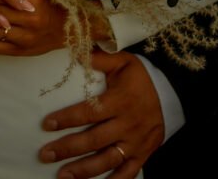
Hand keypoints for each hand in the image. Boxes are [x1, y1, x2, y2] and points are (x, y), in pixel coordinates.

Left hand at [38, 50, 163, 177]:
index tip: (47, 124)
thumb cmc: (141, 78)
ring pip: (107, 160)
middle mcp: (127, 124)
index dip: (68, 118)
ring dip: (83, 170)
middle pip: (94, 140)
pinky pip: (127, 174)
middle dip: (68, 148)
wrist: (172, 94)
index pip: (90, 111)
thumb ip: (101, 58)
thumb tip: (76, 52)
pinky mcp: (142, 155)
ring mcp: (135, 143)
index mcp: (120, 101)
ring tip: (62, 175)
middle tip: (45, 154)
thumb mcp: (124, 62)